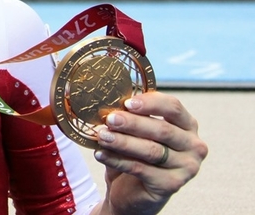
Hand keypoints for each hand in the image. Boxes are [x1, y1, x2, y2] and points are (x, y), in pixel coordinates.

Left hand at [90, 91, 207, 214]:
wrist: (132, 191)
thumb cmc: (136, 153)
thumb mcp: (136, 131)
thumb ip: (133, 117)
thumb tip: (112, 103)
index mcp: (187, 125)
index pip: (173, 107)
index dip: (150, 103)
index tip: (127, 103)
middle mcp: (193, 145)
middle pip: (162, 130)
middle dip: (133, 123)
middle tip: (109, 119)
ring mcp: (187, 167)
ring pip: (152, 150)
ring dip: (123, 142)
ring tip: (102, 136)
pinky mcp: (172, 185)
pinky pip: (142, 169)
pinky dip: (118, 160)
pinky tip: (101, 154)